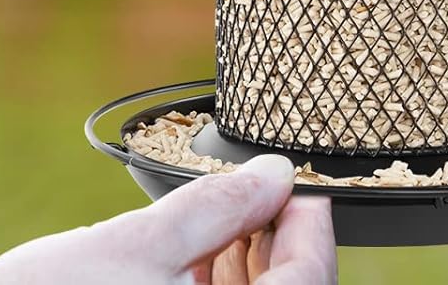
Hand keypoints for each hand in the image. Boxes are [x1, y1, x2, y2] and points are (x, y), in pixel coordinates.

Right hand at [0, 155, 334, 284]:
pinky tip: (197, 262)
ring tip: (227, 221)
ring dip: (248, 270)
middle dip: (277, 245)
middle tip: (262, 193)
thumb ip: (214, 208)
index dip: (312, 228)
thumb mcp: (135, 243)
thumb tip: (275, 175)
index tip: (302, 185)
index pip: (308, 283)